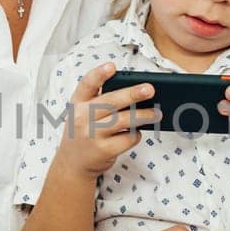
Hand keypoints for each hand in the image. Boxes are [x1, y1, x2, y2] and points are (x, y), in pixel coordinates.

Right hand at [58, 62, 159, 177]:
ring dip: (143, 116)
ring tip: (157, 113)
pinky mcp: (103, 150)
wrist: (72, 164)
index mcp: (78, 103)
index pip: (87, 84)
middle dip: (132, 94)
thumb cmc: (85, 132)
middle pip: (110, 102)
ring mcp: (91, 134)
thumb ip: (101, 102)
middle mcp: (82, 117)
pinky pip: (127, 139)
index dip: (99, 74)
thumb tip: (136, 93)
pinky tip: (136, 133)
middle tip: (150, 89)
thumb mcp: (83, 114)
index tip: (112, 66)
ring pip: (123, 120)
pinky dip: (135, 135)